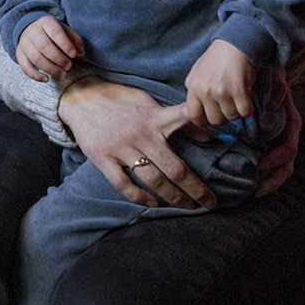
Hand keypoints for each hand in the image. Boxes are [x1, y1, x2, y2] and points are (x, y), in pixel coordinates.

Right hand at [15, 15, 83, 82]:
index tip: (74, 55)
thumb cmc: (52, 32)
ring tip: (62, 74)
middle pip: (44, 46)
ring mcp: (24, 43)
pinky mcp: (19, 54)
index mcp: (46, 22)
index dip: (65, 44)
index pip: (55, 32)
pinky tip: (46, 79)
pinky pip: (25, 66)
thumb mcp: (64, 30)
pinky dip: (35, 75)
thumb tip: (81, 52)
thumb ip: (74, 40)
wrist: (30, 29)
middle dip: (59, 59)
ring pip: (35, 58)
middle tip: (69, 66)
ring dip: (50, 69)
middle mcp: (33, 31)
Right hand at [57, 74, 217, 210]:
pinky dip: (140, 197)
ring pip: (152, 180)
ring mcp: (120, 148)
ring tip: (188, 206)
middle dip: (196, 189)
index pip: (183, 121)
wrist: (81, 98)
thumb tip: (208, 135)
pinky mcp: (102, 158)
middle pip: (174, 168)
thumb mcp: (149, 103)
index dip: (203, 131)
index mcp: (153, 118)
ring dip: (173, 197)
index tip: (222, 150)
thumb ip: (176, 119)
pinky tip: (153, 204)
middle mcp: (139, 134)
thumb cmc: (120, 100)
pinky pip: (123, 184)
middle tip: (211, 203)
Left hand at [181, 38, 254, 127]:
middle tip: (228, 107)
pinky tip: (246, 98)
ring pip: (231, 117)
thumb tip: (196, 110)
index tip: (211, 118)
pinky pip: (244, 111)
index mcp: (192, 86)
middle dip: (223, 117)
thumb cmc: (217, 57)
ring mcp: (221, 91)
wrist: (236, 44)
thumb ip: (195, 90)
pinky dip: (248, 108)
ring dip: (236, 112)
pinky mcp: (239, 91)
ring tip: (237, 99)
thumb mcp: (197, 71)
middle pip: (214, 120)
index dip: (203, 121)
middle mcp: (205, 90)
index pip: (193, 115)